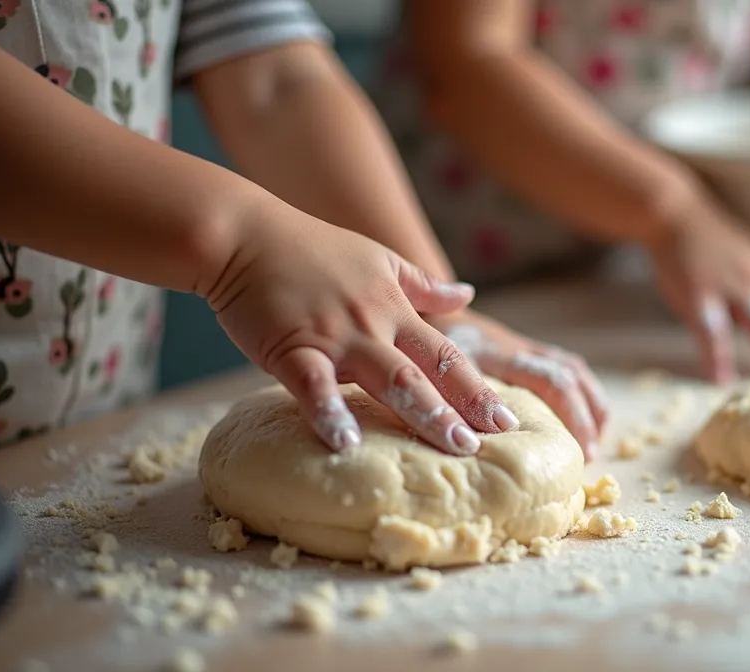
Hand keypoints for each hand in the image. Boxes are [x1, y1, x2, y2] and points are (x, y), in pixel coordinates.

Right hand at [205, 198, 518, 455]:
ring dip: (422, 412)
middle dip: (462, 407)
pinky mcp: (291, 348)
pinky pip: (313, 386)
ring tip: (450, 446)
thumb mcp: (378, 259)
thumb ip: (423, 285)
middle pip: (427, 371)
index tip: (506, 421)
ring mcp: (335, 336)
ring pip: (387, 378)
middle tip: (490, 442)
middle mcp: (374, 324)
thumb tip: (468, 294)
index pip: (447, 353)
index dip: (477, 387)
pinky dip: (329, 413)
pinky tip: (346, 443)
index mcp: (394, 308)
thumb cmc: (310, 251)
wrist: (243, 236)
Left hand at [423, 310, 607, 460]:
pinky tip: (583, 414)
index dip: (571, 416)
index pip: (551, 381)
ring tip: (597, 437)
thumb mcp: (430, 370)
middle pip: (568, 375)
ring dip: (590, 401)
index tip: (579, 450)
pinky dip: (581, 390)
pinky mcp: (523, 348)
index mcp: (498, 353)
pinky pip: (564, 365)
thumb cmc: (421, 342)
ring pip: (572, 367)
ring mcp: (523, 345)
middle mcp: (517, 347)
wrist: (422, 302)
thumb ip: (450, 398)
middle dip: (586, 416)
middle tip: (589, 455)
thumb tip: (470, 440)